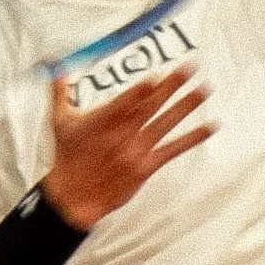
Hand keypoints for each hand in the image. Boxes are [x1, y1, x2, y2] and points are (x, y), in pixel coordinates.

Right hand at [41, 66, 212, 229]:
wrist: (73, 196)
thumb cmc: (67, 158)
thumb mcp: (59, 122)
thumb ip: (59, 92)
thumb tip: (54, 68)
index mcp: (101, 121)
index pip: (124, 102)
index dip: (141, 92)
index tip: (156, 78)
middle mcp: (122, 135)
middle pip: (150, 106)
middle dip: (171, 86)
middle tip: (189, 68)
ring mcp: (136, 151)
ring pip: (165, 123)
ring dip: (186, 105)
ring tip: (204, 89)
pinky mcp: (146, 166)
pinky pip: (173, 149)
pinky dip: (193, 138)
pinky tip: (210, 127)